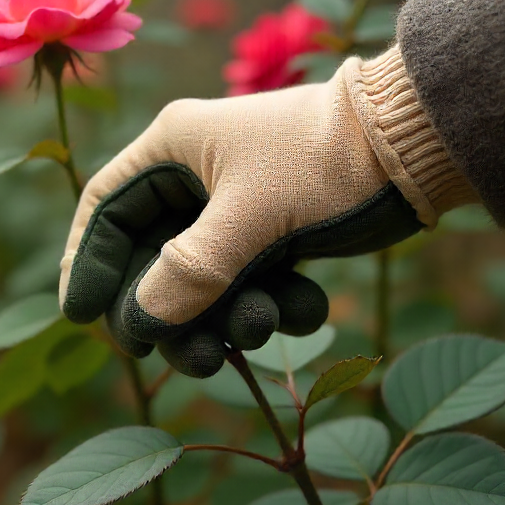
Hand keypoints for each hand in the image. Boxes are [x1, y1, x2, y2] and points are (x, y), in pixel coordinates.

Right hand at [59, 53, 451, 376]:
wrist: (419, 146)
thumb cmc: (325, 162)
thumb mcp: (252, 217)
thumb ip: (191, 273)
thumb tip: (139, 324)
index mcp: (173, 149)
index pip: (104, 209)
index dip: (89, 266)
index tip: (84, 318)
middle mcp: (197, 176)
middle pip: (154, 260)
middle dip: (174, 313)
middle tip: (192, 358)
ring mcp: (238, 206)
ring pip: (206, 281)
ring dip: (230, 317)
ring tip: (263, 328)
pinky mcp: (277, 231)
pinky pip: (254, 282)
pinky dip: (276, 303)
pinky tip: (307, 305)